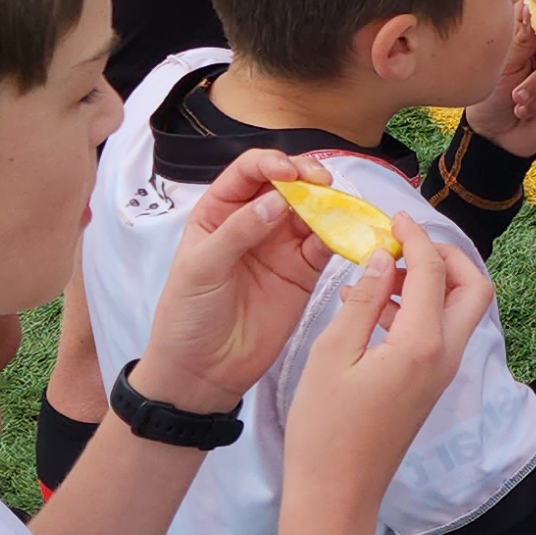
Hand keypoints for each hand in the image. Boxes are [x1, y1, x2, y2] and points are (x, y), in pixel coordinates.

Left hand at [131, 152, 334, 414]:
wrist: (203, 371)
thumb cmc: (188, 315)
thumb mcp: (200, 268)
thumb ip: (237, 231)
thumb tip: (277, 201)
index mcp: (220, 211)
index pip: (248, 172)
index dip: (271, 163)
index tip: (290, 172)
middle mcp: (254, 221)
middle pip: (287, 185)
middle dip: (307, 177)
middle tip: (324, 182)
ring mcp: (281, 246)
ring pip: (312, 211)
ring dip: (329, 204)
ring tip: (343, 205)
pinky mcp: (304, 272)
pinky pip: (326, 244)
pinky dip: (340, 235)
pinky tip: (348, 232)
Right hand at [283, 239, 494, 519]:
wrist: (337, 494)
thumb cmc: (324, 429)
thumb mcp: (331, 355)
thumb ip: (361, 300)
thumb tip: (383, 257)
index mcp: (421, 343)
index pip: (432, 270)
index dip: (415, 236)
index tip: (393, 216)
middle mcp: (445, 355)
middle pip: (472, 287)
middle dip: (446, 256)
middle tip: (405, 243)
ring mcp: (443, 373)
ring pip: (462, 311)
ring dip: (434, 282)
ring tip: (382, 272)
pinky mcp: (431, 385)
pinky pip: (442, 333)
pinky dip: (421, 309)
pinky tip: (375, 307)